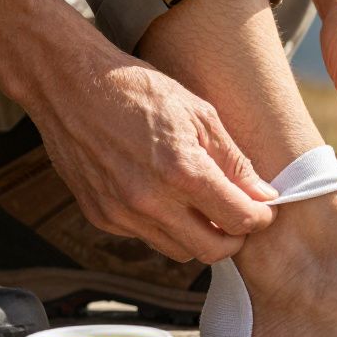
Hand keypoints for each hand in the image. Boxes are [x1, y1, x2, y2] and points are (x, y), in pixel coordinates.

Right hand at [22, 51, 277, 263]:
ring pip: (179, 251)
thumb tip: (265, 195)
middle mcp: (150, 201)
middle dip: (234, 237)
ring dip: (198, 236)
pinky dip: (163, 225)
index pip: (239, 220)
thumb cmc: (137, 89)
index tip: (263, 209)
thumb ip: (234, 161)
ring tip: (201, 206)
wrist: (70, 84)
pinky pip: (146, 237)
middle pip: (212, 251)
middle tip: (238, 215)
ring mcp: (122, 213)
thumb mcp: (198, 113)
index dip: (260, 218)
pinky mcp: (101, 217)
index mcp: (182, 170)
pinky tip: (162, 195)